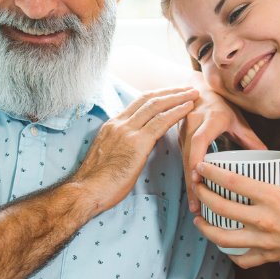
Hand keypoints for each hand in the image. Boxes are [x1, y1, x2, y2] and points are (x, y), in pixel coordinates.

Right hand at [74, 87, 198, 212]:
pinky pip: (160, 122)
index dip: (157, 96)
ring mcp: (126, 131)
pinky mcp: (136, 143)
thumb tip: (134, 149)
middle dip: (170, 92)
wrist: (86, 190)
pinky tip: (188, 108)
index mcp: (111, 126)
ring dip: (177, 97)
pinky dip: (177, 112)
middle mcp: (118, 124)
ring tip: (193, 94)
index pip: (137, 103)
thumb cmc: (97, 181)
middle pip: (148, 99)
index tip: (171, 94)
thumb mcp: (108, 155)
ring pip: (156, 106)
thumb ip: (121, 146)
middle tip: (187, 88)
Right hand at [179, 85, 264, 212]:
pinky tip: (194, 195)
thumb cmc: (220, 106)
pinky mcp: (179, 140)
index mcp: (209, 119)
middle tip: (198, 205)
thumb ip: (250, 139)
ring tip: (195, 206)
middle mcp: (192, 126)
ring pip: (184, 162)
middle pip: (189, 157)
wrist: (198, 91)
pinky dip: (188, 178)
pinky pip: (184, 161)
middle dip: (192, 182)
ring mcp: (183, 133)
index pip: (199, 139)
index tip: (199, 177)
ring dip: (189, 184)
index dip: (198, 158)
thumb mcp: (238, 120)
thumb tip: (268, 158)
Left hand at [194, 162, 279, 271]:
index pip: (233, 181)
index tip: (201, 166)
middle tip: (196, 188)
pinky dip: (230, 253)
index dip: (212, 172)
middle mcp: (263, 219)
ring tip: (198, 220)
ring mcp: (263, 240)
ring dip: (205, 228)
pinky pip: (242, 259)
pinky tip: (225, 246)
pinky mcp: (268, 256)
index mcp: (273, 197)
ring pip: (222, 236)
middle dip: (202, 195)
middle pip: (220, 206)